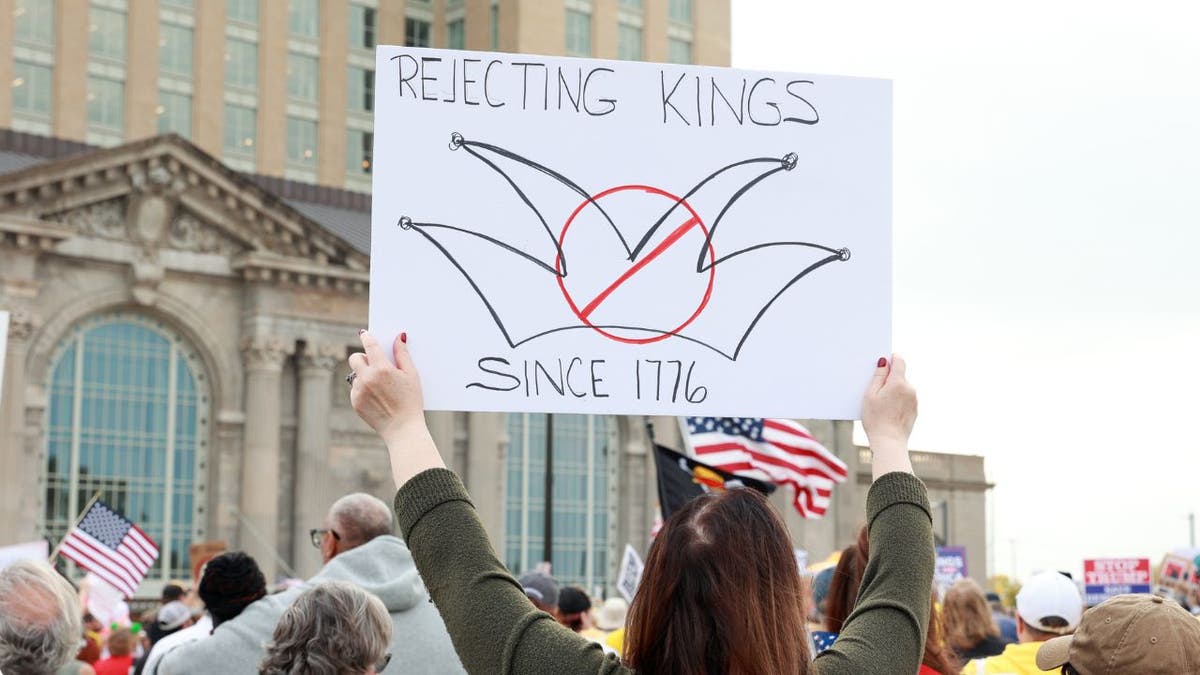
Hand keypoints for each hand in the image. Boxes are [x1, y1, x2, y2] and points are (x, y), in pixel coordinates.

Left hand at [349, 331, 443, 485]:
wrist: (402, 429)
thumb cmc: (411, 401)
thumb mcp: (411, 375)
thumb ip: (403, 354)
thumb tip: (399, 337)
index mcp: (382, 368)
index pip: (369, 345)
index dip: (366, 337)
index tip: (364, 334)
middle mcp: (367, 378)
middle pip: (355, 358)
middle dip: (362, 357)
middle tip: (373, 363)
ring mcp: (359, 391)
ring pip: (355, 375)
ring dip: (364, 376)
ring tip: (380, 387)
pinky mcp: (355, 402)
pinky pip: (355, 389)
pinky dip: (363, 390)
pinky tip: (377, 398)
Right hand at [862, 355, 916, 478]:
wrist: (889, 442)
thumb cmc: (875, 418)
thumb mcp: (870, 395)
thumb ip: (878, 376)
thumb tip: (884, 362)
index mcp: (898, 382)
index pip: (899, 361)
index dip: (891, 358)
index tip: (883, 362)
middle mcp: (910, 388)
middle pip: (900, 375)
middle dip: (889, 378)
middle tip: (875, 389)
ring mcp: (914, 400)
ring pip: (903, 388)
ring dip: (893, 390)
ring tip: (880, 404)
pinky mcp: (915, 410)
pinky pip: (905, 399)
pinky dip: (898, 400)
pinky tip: (887, 411)